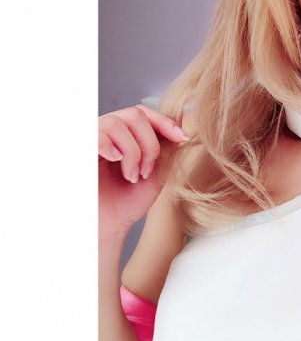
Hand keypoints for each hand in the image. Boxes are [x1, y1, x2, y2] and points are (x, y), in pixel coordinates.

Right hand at [99, 104, 188, 242]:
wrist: (107, 227)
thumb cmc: (127, 203)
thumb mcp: (155, 172)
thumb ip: (165, 147)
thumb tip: (181, 119)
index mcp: (123, 135)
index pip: (143, 113)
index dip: (164, 121)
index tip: (182, 138)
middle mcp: (105, 132)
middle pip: (135, 114)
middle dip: (150, 144)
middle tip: (146, 171)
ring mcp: (90, 138)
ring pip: (118, 123)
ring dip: (133, 151)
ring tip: (131, 176)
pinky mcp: (78, 150)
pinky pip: (95, 134)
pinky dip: (110, 146)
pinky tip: (115, 161)